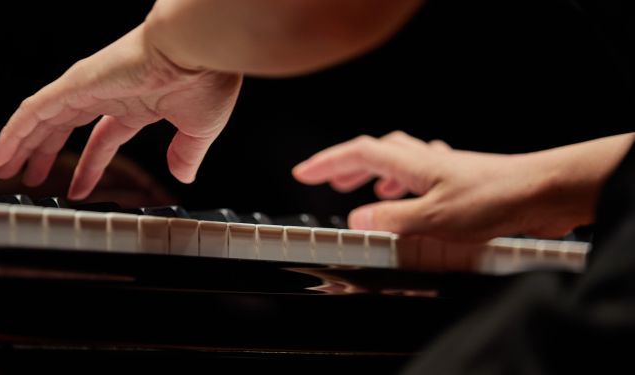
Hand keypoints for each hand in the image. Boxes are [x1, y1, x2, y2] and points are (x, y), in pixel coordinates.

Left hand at [0, 25, 241, 199]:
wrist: (196, 48)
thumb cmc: (204, 78)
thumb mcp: (198, 131)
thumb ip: (186, 154)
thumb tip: (184, 176)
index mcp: (137, 104)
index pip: (103, 140)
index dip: (88, 166)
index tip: (75, 189)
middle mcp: (108, 94)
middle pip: (63, 128)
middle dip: (44, 152)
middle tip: (28, 175)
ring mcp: (89, 87)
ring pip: (41, 119)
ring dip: (19, 144)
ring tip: (0, 167)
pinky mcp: (76, 83)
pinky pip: (34, 109)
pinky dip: (13, 130)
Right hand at [293, 131, 633, 241]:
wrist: (544, 191)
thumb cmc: (495, 199)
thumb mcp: (434, 219)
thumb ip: (393, 220)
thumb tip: (357, 219)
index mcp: (413, 164)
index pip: (359, 153)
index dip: (327, 161)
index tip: (302, 172)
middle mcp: (426, 160)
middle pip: (375, 151)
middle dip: (346, 165)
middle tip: (326, 180)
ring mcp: (445, 167)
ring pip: (399, 159)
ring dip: (374, 171)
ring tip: (362, 190)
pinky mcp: (461, 180)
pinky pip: (421, 172)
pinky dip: (404, 181)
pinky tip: (410, 196)